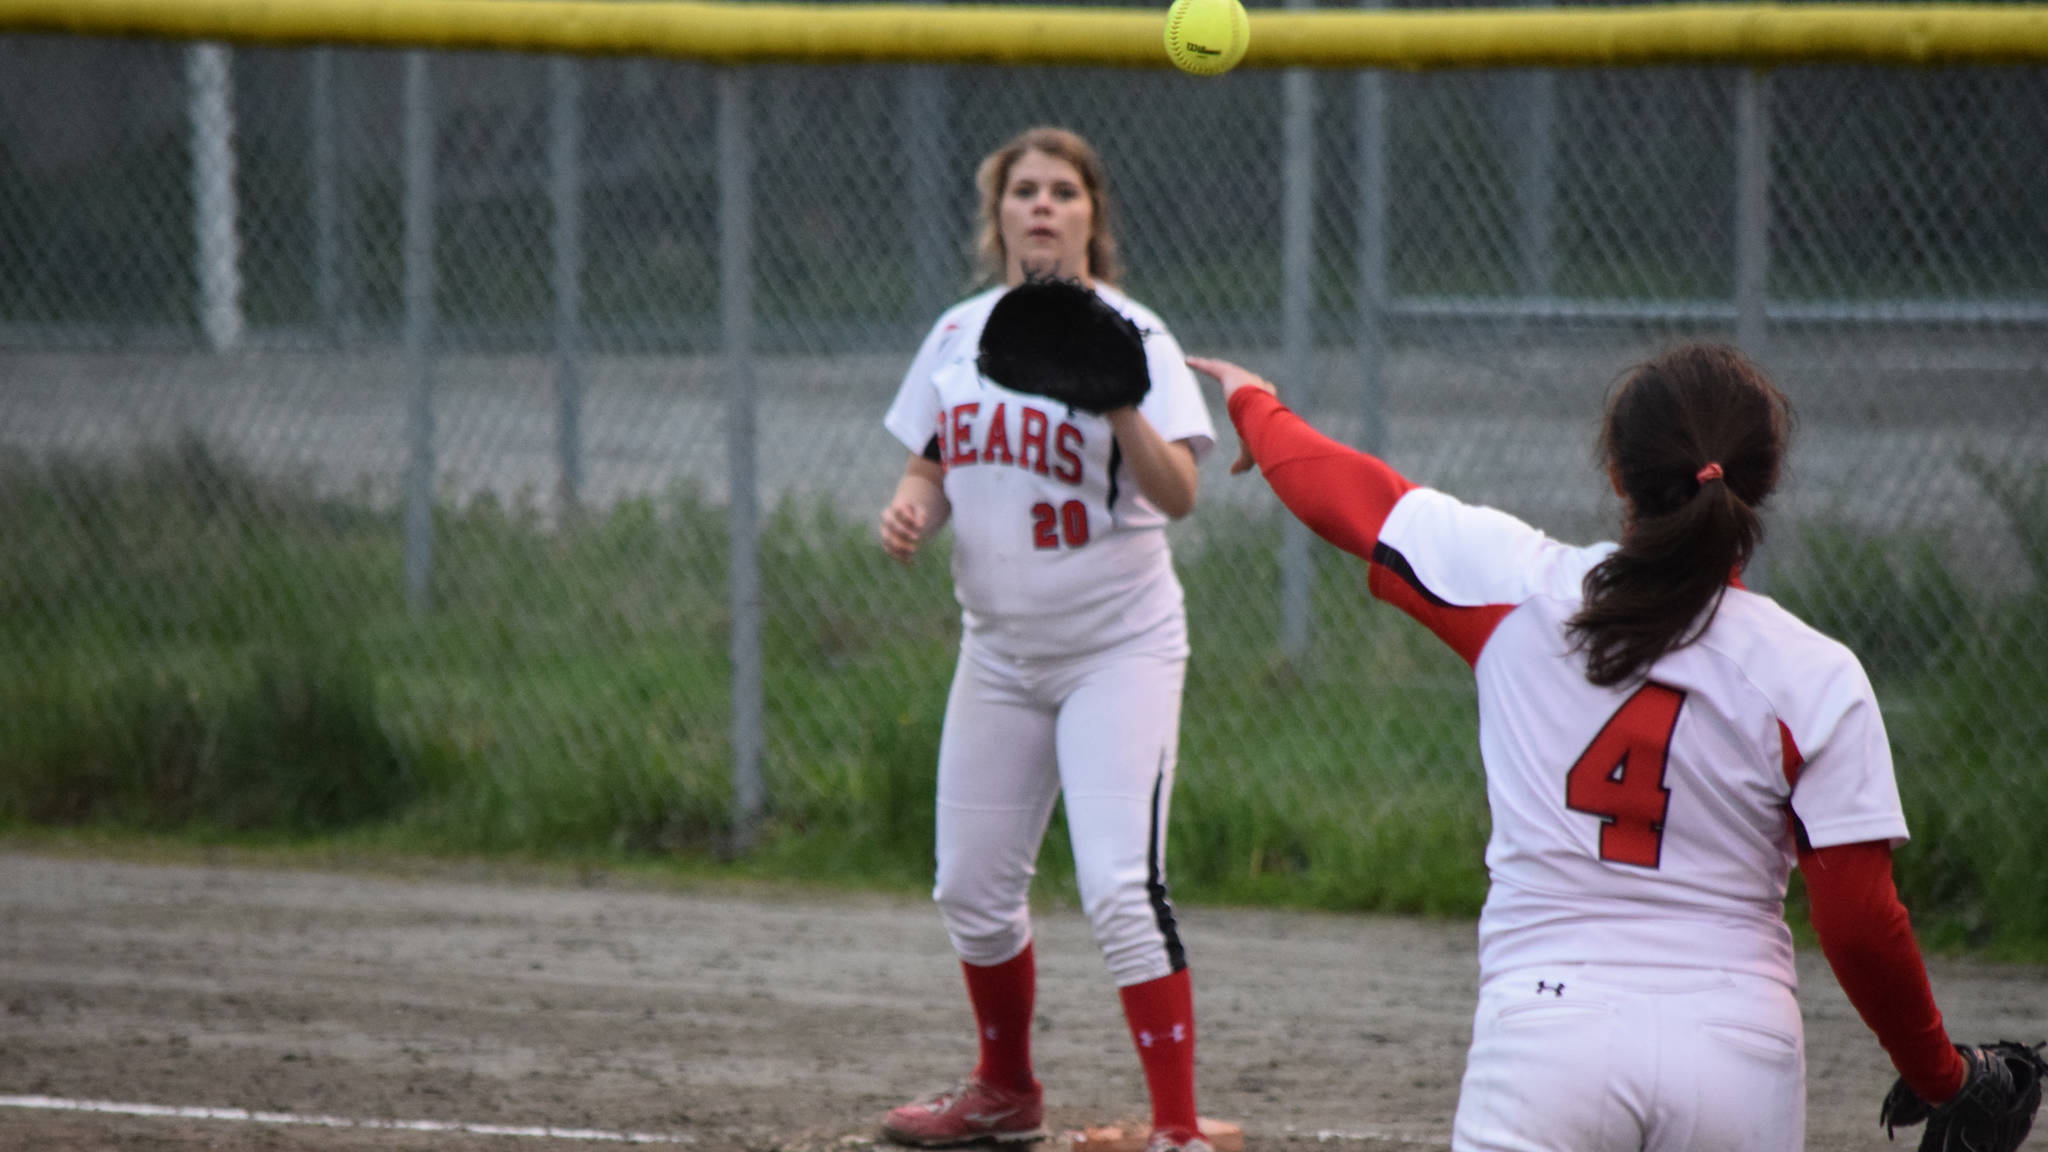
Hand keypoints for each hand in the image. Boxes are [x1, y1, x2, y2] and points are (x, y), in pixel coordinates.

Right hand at [879, 500, 927, 561]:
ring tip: (914, 550)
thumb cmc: (917, 514)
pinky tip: (910, 560)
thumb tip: (920, 526)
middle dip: (904, 531)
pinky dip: (898, 556)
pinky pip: (888, 550)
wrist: (911, 520)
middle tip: (917, 538)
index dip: (908, 517)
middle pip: (891, 524)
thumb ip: (921, 516)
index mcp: (896, 507)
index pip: (898, 510)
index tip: (921, 526)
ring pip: (887, 538)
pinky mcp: (886, 542)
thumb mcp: (922, 512)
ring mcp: (885, 530)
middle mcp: (887, 518)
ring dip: (900, 545)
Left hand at [1185, 356, 1275, 475]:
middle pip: (1238, 379)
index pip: (1252, 395)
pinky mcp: (1230, 374)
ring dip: (1211, 367)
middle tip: (1219, 375)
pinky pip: (1212, 367)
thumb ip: (1242, 462)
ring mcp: (1242, 378)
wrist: (1262, 417)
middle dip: (1228, 376)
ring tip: (1200, 364)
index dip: (1244, 396)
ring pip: (1224, 371)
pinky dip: (1200, 364)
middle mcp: (1254, 386)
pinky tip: (1188, 361)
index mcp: (1262, 401)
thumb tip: (1232, 473)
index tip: (1236, 398)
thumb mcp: (1250, 451)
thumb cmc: (1259, 435)